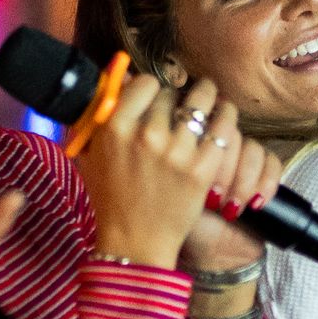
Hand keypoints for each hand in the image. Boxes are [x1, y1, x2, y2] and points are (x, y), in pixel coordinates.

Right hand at [72, 75, 231, 267]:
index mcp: (116, 128)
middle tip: (181, 104)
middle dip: (177, 97)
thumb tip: (121, 77)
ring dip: (207, 95)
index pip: (144, 83)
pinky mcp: (202, 169)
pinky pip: (223, 128)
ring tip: (209, 98)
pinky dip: (225, 119)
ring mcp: (177, 152)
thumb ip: (103, 114)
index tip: (156, 95)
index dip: (152, 87)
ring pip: (203, 101)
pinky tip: (222, 119)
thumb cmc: (110, 198)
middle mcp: (147, 135)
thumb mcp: (92, 154)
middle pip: (172, 93)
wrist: (134, 242)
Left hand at [179, 126, 282, 273]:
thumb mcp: (176, 197)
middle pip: (232, 136)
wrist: (212, 255)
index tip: (199, 186)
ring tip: (231, 210)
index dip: (206, 152)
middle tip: (214, 201)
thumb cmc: (189, 227)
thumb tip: (190, 143)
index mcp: (193, 150)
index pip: (205, 128)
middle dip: (224, 171)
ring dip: (244, 181)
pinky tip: (255, 204)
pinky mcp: (265, 174)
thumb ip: (179, 167)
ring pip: (253, 150)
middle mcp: (219, 151)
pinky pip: (273, 163)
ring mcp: (243, 162)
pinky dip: (266, 183)